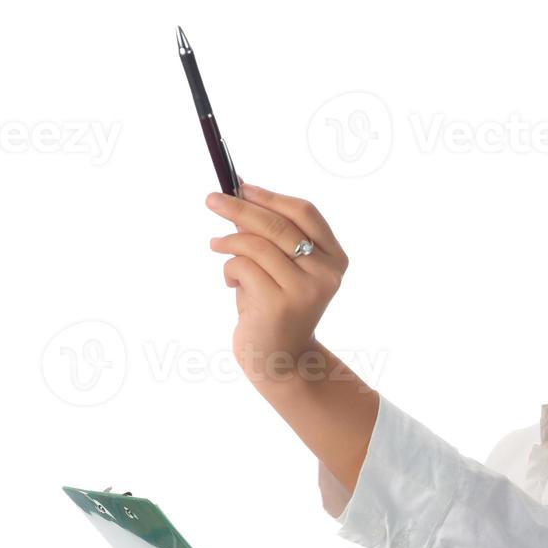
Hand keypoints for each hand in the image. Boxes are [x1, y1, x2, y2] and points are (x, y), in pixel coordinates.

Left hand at [206, 182, 348, 384]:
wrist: (280, 360)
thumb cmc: (275, 307)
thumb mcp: (282, 268)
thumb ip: (271, 237)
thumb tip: (239, 194)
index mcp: (334, 259)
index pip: (305, 213)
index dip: (271, 196)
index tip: (242, 186)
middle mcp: (326, 274)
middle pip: (278, 225)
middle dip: (240, 208)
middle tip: (212, 200)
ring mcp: (305, 290)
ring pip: (256, 245)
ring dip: (229, 243)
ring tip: (217, 247)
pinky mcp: (279, 305)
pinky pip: (242, 267)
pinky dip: (229, 270)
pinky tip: (232, 284)